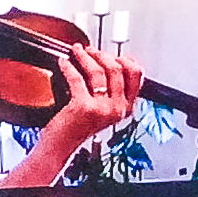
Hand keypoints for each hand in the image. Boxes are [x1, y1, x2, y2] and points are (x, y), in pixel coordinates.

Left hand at [0, 43, 144, 188]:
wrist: (61, 146)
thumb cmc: (77, 128)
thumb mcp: (103, 110)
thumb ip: (111, 93)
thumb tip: (109, 63)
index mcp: (125, 108)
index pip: (137, 76)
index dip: (125, 59)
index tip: (113, 53)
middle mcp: (117, 109)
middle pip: (117, 69)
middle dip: (102, 54)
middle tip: (89, 50)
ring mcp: (102, 108)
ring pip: (98, 71)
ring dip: (85, 57)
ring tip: (76, 52)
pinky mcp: (84, 106)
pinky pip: (77, 78)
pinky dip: (69, 66)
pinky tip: (64, 62)